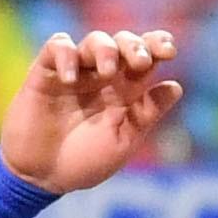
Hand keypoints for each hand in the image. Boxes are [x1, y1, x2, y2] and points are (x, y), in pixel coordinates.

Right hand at [0, 29, 185, 195]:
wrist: (40, 177)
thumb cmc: (82, 163)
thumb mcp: (122, 141)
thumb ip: (146, 113)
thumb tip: (177, 87)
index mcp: (124, 90)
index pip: (146, 55)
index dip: (158, 44)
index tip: (169, 52)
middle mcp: (101, 76)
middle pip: (122, 42)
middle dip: (135, 45)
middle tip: (140, 62)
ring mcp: (73, 73)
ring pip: (94, 40)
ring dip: (105, 49)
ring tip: (107, 71)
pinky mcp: (45, 73)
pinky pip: (56, 46)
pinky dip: (66, 55)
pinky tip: (70, 78)